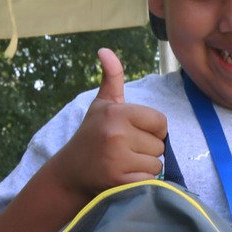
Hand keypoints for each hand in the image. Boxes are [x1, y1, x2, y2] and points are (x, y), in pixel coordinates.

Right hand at [47, 48, 168, 198]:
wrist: (70, 173)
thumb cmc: (92, 135)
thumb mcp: (101, 105)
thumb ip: (111, 78)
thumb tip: (105, 50)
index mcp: (117, 112)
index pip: (160, 121)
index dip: (153, 130)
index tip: (135, 133)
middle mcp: (117, 133)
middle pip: (160, 145)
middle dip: (148, 149)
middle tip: (126, 151)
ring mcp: (117, 158)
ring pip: (156, 164)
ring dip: (145, 167)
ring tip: (124, 163)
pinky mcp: (119, 181)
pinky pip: (149, 180)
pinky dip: (141, 181)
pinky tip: (124, 176)